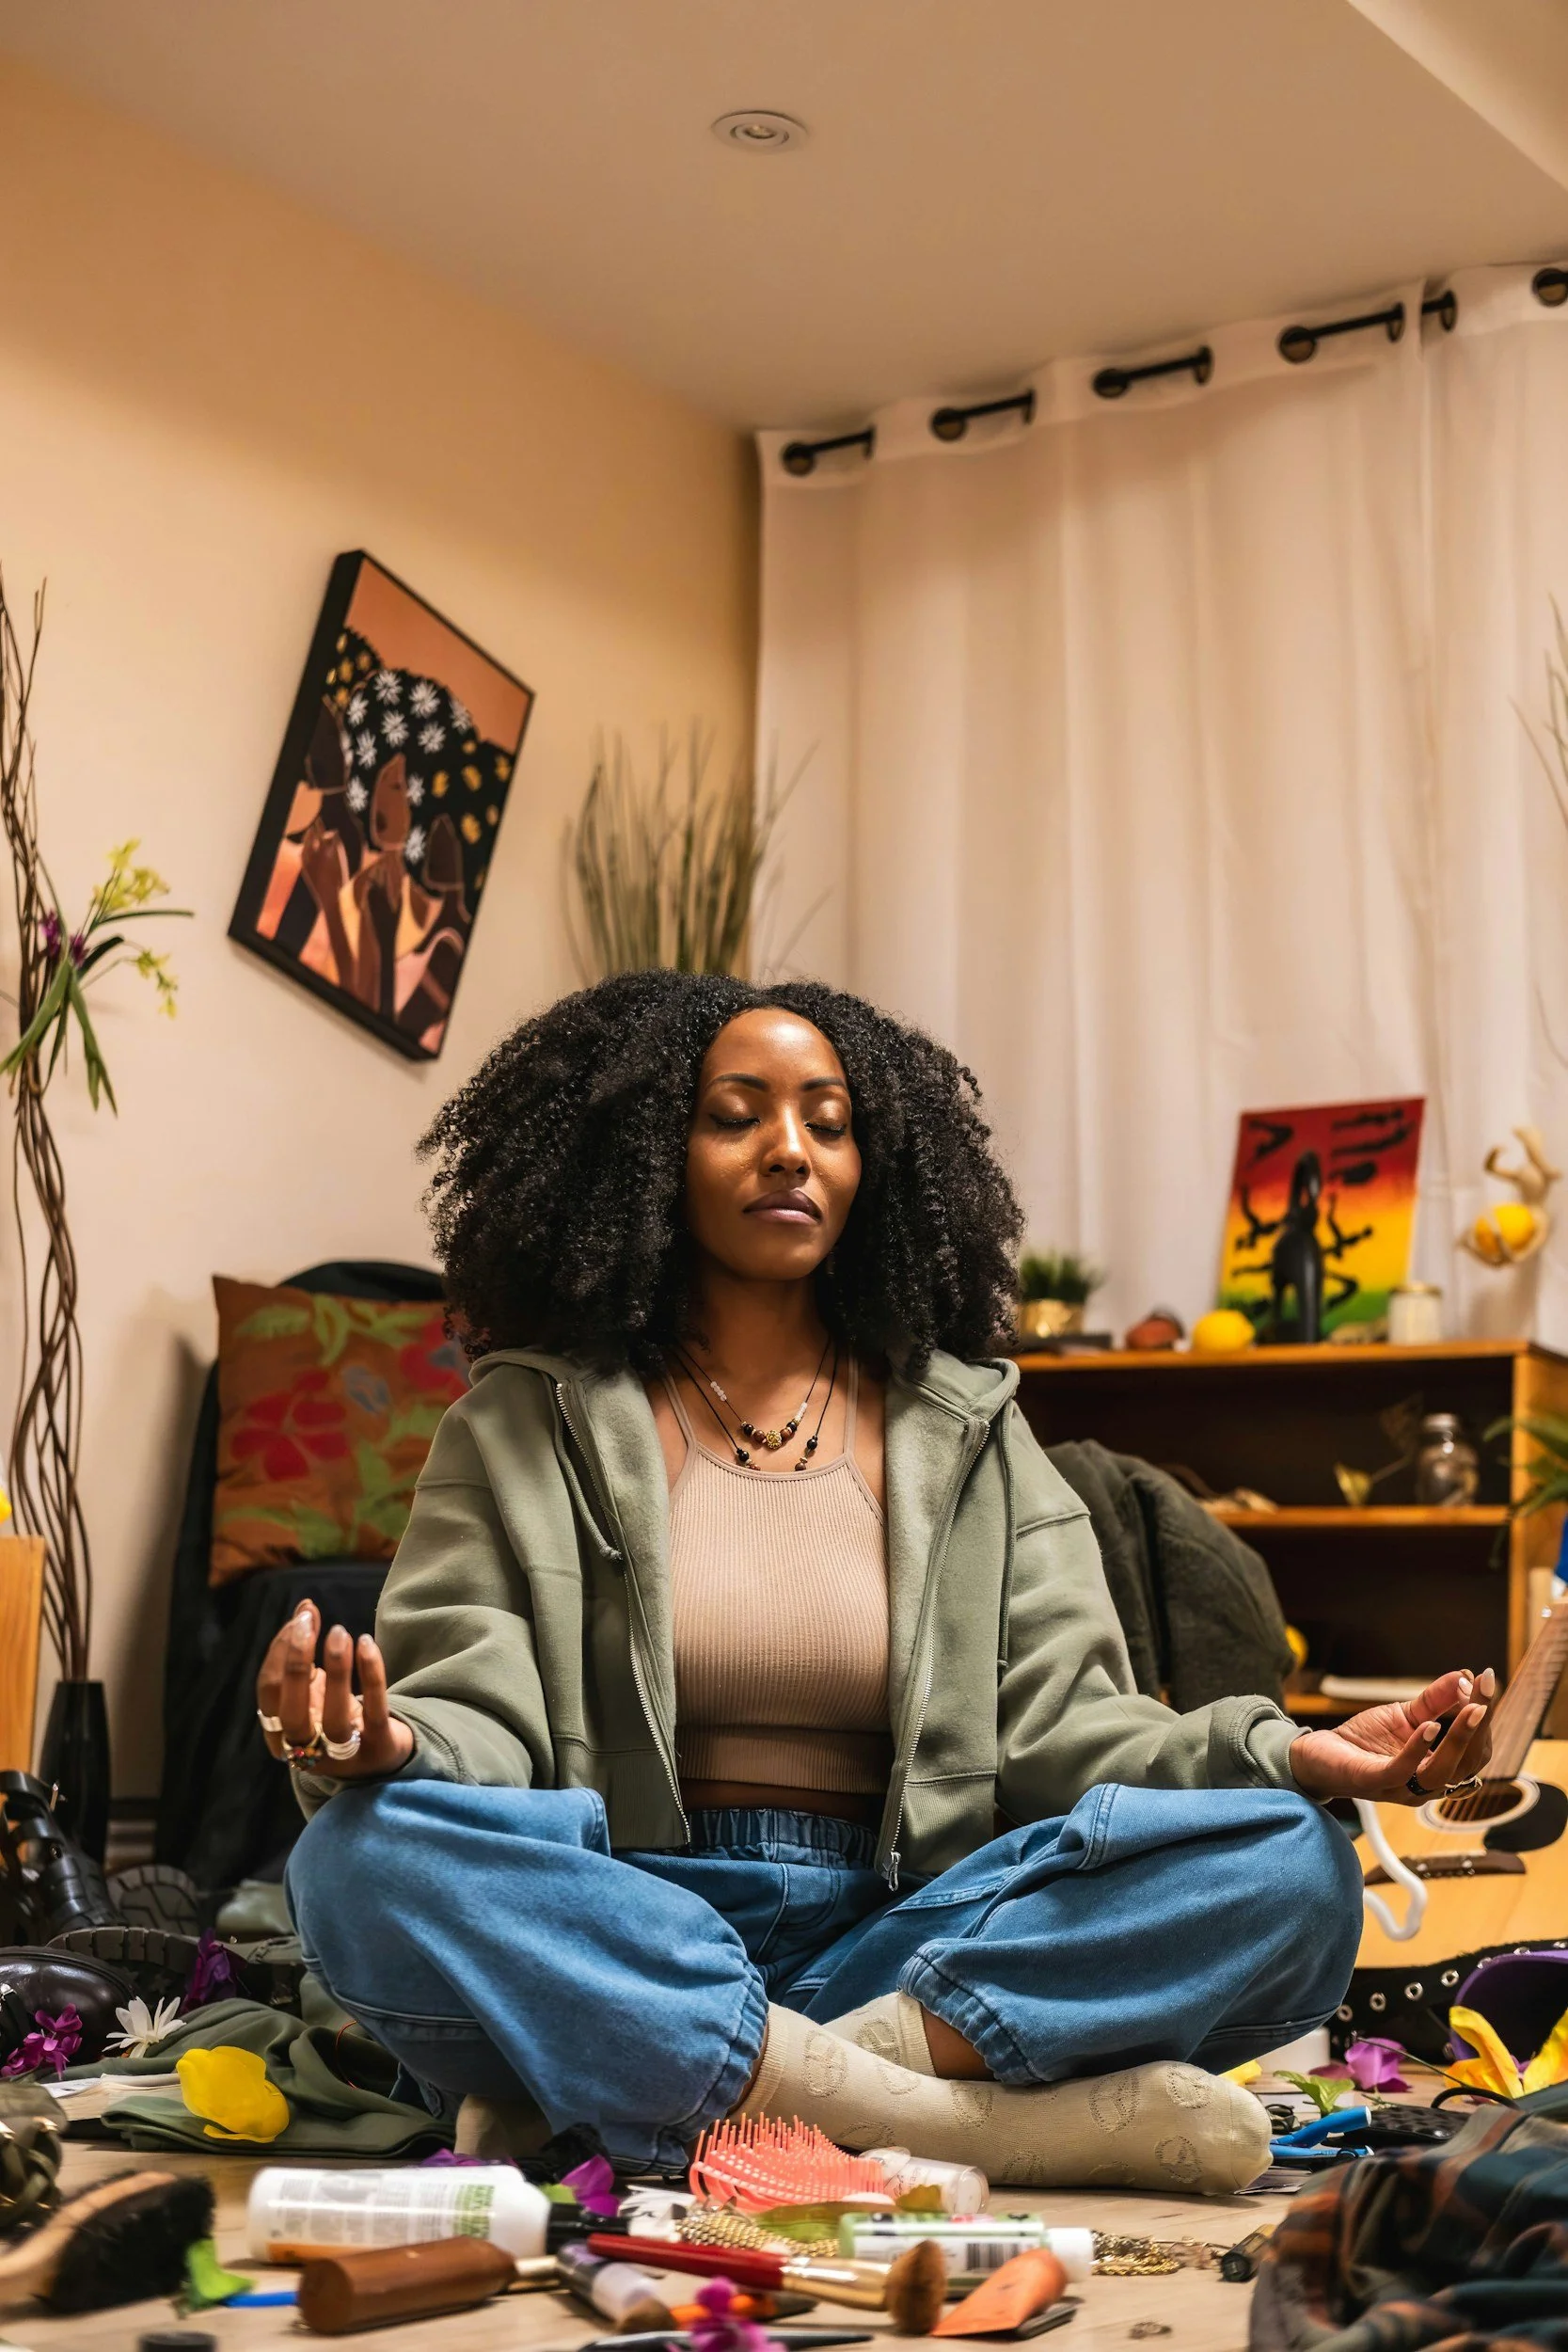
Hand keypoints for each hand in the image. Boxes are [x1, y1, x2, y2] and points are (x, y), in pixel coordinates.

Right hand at [256, 1600, 413, 1779]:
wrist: (380, 1759)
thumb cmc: (336, 1717)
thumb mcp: (313, 1691)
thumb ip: (304, 1653)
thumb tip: (304, 1608)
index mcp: (280, 1736)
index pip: (268, 1694)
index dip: (279, 1652)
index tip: (300, 1617)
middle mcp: (306, 1752)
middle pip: (291, 1711)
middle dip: (295, 1662)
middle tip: (307, 1622)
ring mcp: (343, 1756)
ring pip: (334, 1717)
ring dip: (335, 1671)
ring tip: (339, 1632)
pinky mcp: (378, 1749)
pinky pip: (374, 1712)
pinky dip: (370, 1675)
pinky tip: (366, 1643)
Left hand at [1289, 1666, 1494, 1803]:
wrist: (1320, 1755)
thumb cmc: (1367, 1739)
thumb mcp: (1405, 1714)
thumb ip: (1435, 1700)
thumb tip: (1464, 1677)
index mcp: (1440, 1770)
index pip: (1476, 1751)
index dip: (1485, 1719)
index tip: (1488, 1681)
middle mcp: (1428, 1786)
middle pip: (1468, 1763)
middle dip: (1479, 1725)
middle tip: (1484, 1688)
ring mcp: (1402, 1788)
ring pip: (1442, 1772)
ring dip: (1460, 1739)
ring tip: (1470, 1708)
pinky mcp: (1375, 1782)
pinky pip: (1401, 1771)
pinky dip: (1417, 1749)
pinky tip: (1428, 1726)